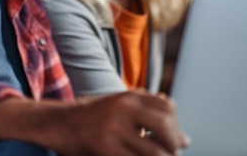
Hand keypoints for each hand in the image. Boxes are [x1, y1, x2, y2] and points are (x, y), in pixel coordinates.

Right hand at [61, 89, 189, 155]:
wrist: (60, 123)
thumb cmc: (95, 118)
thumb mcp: (122, 108)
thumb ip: (150, 117)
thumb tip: (186, 140)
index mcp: (129, 96)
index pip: (168, 108)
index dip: (176, 126)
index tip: (173, 140)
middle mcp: (123, 107)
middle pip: (164, 125)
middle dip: (173, 144)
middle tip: (172, 154)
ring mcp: (113, 127)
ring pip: (153, 150)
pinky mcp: (104, 146)